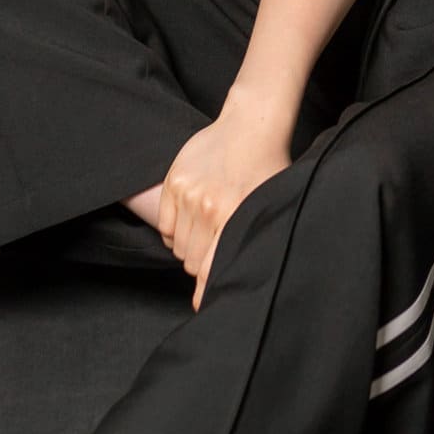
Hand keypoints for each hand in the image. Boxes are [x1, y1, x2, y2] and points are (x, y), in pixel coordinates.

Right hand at [157, 107, 292, 311]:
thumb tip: (238, 273)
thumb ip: (251, 239)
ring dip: (188, 248)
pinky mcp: (174, 182)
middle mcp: (207, 208)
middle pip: (192, 261)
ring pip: (178, 245)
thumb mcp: (269, 207)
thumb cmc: (267, 169)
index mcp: (233, 218)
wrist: (250, 127)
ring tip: (205, 234)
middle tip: (213, 254)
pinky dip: (175, 231)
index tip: (203, 306)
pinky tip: (191, 222)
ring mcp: (187, 194)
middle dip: (201, 265)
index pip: (212, 269)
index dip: (206, 292)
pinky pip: (165, 225)